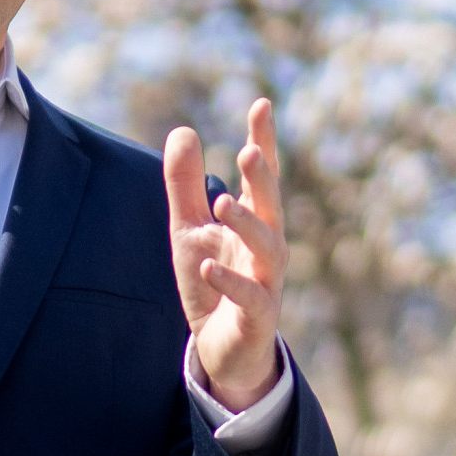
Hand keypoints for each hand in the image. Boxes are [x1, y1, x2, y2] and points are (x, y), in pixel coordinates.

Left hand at [164, 97, 287, 411]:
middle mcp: (267, 248)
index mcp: (253, 222)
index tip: (262, 105)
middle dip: (263, 180)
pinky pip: (250, 297)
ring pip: (267, 249)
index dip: (264, 141)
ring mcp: (267, 282)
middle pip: (271, 207)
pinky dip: (231, 282)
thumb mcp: (189, 228)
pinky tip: (208, 266)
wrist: (223, 350)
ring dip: (247, 225)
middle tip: (249, 151)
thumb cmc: (213, 283)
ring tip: (222, 204)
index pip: (261, 177)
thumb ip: (186, 184)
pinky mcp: (257, 317)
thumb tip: (184, 131)